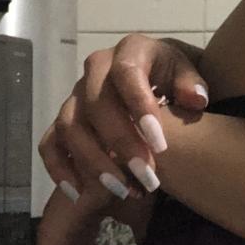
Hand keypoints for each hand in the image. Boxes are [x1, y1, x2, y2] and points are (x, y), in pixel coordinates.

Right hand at [38, 34, 208, 203]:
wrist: (160, 81)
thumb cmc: (176, 78)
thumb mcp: (189, 74)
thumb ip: (192, 84)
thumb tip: (194, 99)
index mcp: (130, 51)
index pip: (126, 72)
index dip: (139, 107)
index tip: (160, 145)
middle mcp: (96, 70)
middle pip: (96, 103)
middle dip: (121, 143)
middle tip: (147, 176)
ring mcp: (76, 96)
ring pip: (71, 126)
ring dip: (94, 161)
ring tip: (124, 190)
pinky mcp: (62, 122)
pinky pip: (50, 144)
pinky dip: (60, 169)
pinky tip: (81, 193)